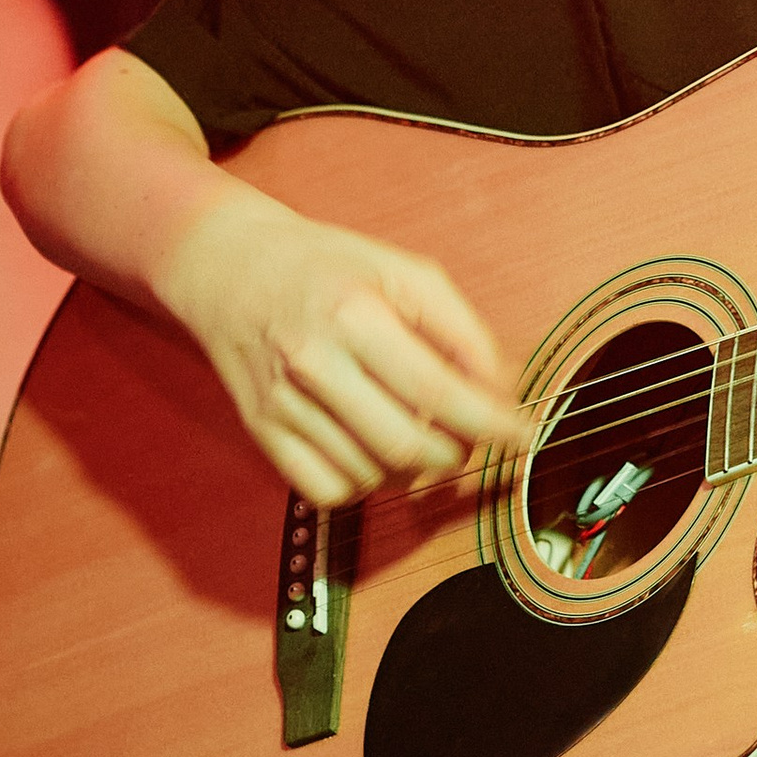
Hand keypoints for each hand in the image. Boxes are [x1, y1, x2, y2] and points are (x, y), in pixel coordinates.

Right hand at [156, 181, 522, 507]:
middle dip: (458, 452)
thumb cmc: (328, 266)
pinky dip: (365, 482)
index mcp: (354, 313)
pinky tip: (375, 449)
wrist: (231, 268)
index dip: (490, 422)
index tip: (525, 434)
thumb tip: (501, 387)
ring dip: (414, 468)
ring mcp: (283, 402)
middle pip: (406, 444)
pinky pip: (327, 490)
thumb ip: (460, 328)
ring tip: (421, 432)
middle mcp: (313, 362)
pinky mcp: (262, 431)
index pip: (435, 390)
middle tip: (472, 436)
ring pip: (371, 474)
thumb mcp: (404, 271)